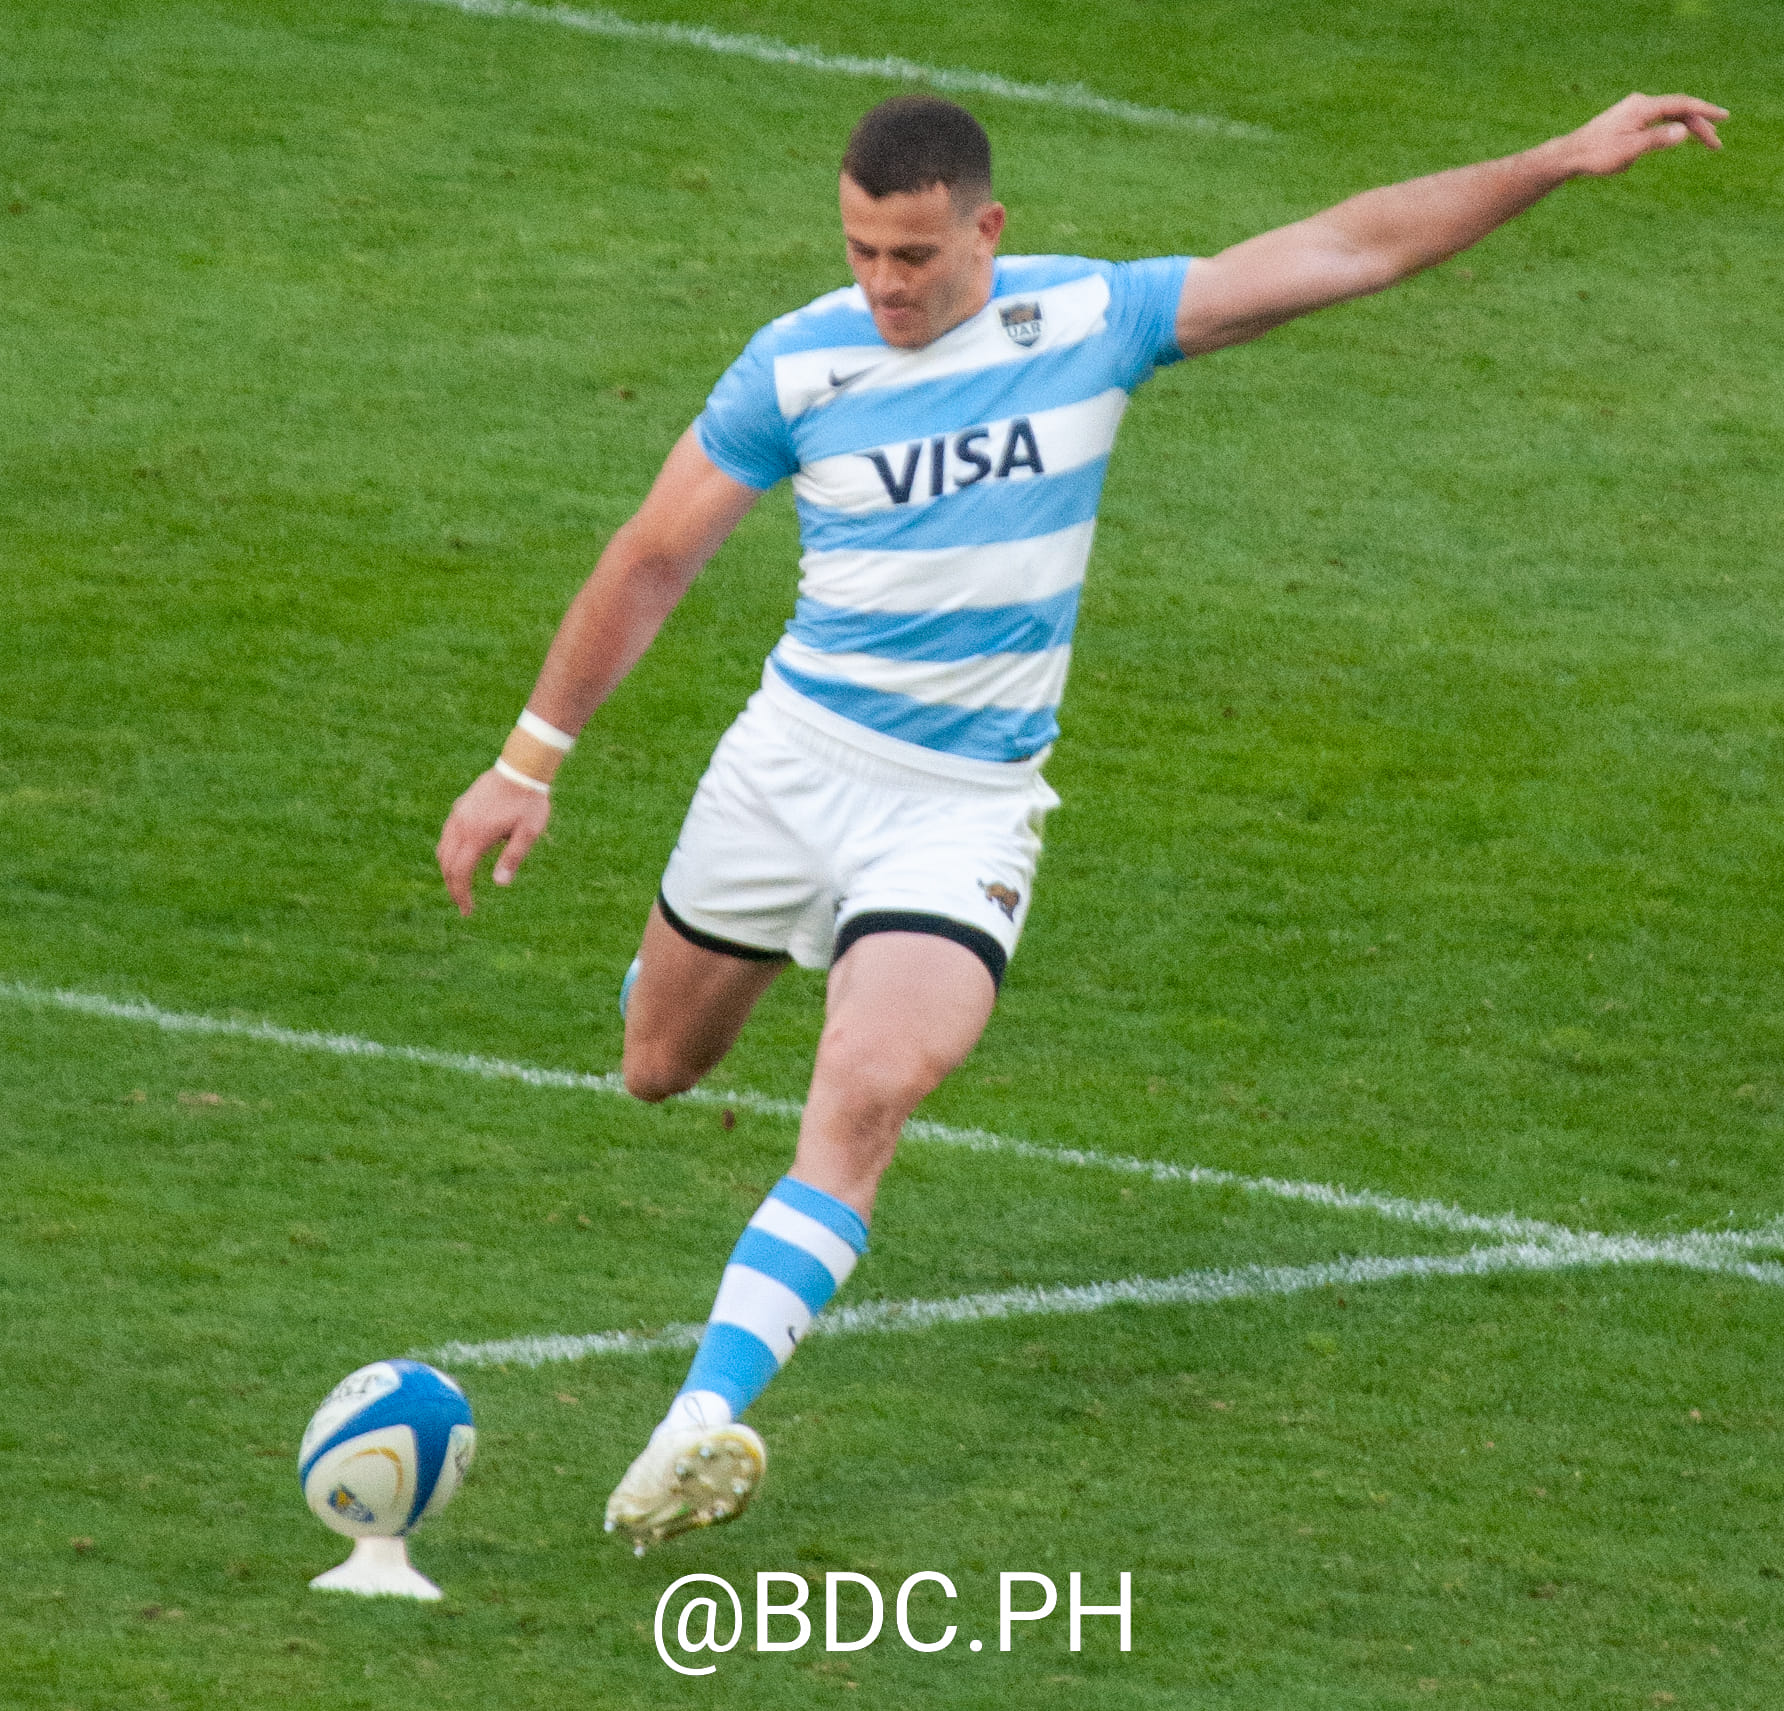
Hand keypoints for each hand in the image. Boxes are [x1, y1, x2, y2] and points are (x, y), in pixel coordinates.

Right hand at [436, 769, 552, 916]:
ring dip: (449, 870)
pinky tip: (462, 858)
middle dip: (453, 887)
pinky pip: (447, 835)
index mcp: (476, 835)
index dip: (461, 895)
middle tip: (463, 904)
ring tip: (461, 885)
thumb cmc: (529, 802)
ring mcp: (457, 815)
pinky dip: (449, 853)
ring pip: (443, 849)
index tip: (467, 911)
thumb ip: (513, 857)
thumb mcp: (529, 833)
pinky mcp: (460, 807)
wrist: (521, 768)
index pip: (460, 873)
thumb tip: (500, 883)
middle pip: (447, 864)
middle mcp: (460, 826)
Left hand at [1553, 92, 1725, 176]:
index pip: (1681, 105)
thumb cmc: (1595, 155)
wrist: (1568, 156)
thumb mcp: (1628, 151)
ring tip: (1705, 142)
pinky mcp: (1627, 121)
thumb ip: (1656, 140)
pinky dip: (1671, 130)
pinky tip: (1675, 139)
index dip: (1705, 111)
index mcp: (1642, 107)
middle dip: (1699, 125)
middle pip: (1678, 111)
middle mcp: (1639, 104)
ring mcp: (1633, 112)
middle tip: (1716, 145)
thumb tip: (1684, 132)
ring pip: (1668, 117)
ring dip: (1687, 128)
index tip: (1724, 117)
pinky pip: (1657, 122)